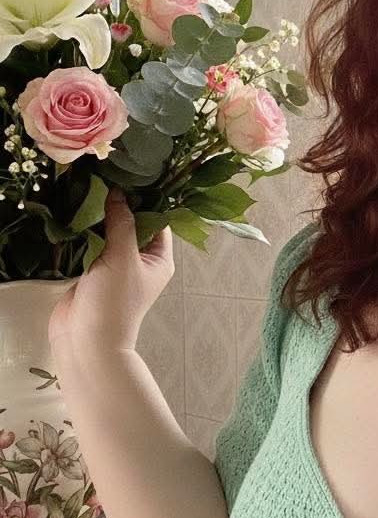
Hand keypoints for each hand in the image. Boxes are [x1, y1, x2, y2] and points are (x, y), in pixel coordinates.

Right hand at [48, 189, 174, 354]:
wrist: (86, 340)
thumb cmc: (114, 303)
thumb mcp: (123, 257)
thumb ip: (122, 222)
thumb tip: (119, 192)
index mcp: (159, 259)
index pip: (159, 221)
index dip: (148, 200)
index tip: (133, 177)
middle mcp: (141, 261)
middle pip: (134, 224)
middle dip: (121, 205)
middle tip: (108, 178)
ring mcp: (116, 266)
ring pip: (111, 233)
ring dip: (101, 217)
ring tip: (91, 189)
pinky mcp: (93, 271)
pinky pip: (93, 243)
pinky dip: (86, 231)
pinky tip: (78, 212)